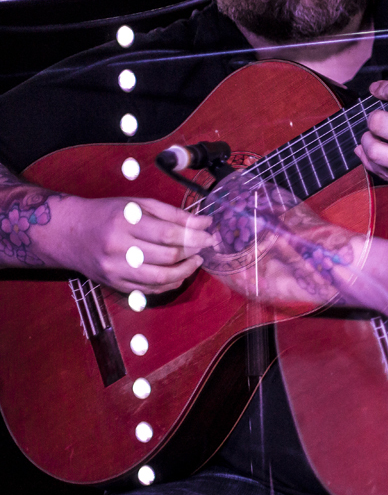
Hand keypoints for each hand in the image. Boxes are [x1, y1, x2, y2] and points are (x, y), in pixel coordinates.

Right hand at [55, 195, 212, 292]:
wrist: (70, 233)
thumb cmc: (109, 214)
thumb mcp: (139, 204)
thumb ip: (173, 214)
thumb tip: (205, 222)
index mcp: (125, 222)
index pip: (168, 234)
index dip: (194, 236)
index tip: (209, 234)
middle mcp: (118, 247)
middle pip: (167, 257)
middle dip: (193, 252)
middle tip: (204, 246)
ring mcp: (115, 269)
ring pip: (160, 278)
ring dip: (185, 271)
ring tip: (195, 260)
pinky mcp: (114, 284)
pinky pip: (149, 290)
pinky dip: (170, 284)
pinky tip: (179, 273)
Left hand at [357, 81, 387, 219]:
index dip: (384, 87)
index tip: (378, 89)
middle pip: (378, 122)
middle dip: (374, 116)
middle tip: (378, 117)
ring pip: (374, 150)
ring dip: (368, 141)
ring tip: (372, 137)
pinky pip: (382, 173)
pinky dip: (370, 162)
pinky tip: (369, 154)